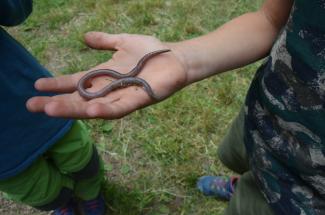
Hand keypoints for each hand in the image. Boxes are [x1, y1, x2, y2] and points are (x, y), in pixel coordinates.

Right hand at [26, 32, 186, 118]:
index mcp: (104, 76)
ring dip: (74, 109)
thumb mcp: (123, 41)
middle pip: (79, 99)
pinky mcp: (139, 100)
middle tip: (32, 106)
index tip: (37, 85)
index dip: (57, 84)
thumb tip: (85, 36)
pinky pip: (120, 108)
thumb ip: (105, 40)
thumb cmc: (151, 51)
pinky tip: (91, 109)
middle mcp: (110, 89)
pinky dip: (106, 110)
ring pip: (95, 107)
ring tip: (51, 110)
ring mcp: (123, 96)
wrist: (176, 58)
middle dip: (57, 103)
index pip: (76, 82)